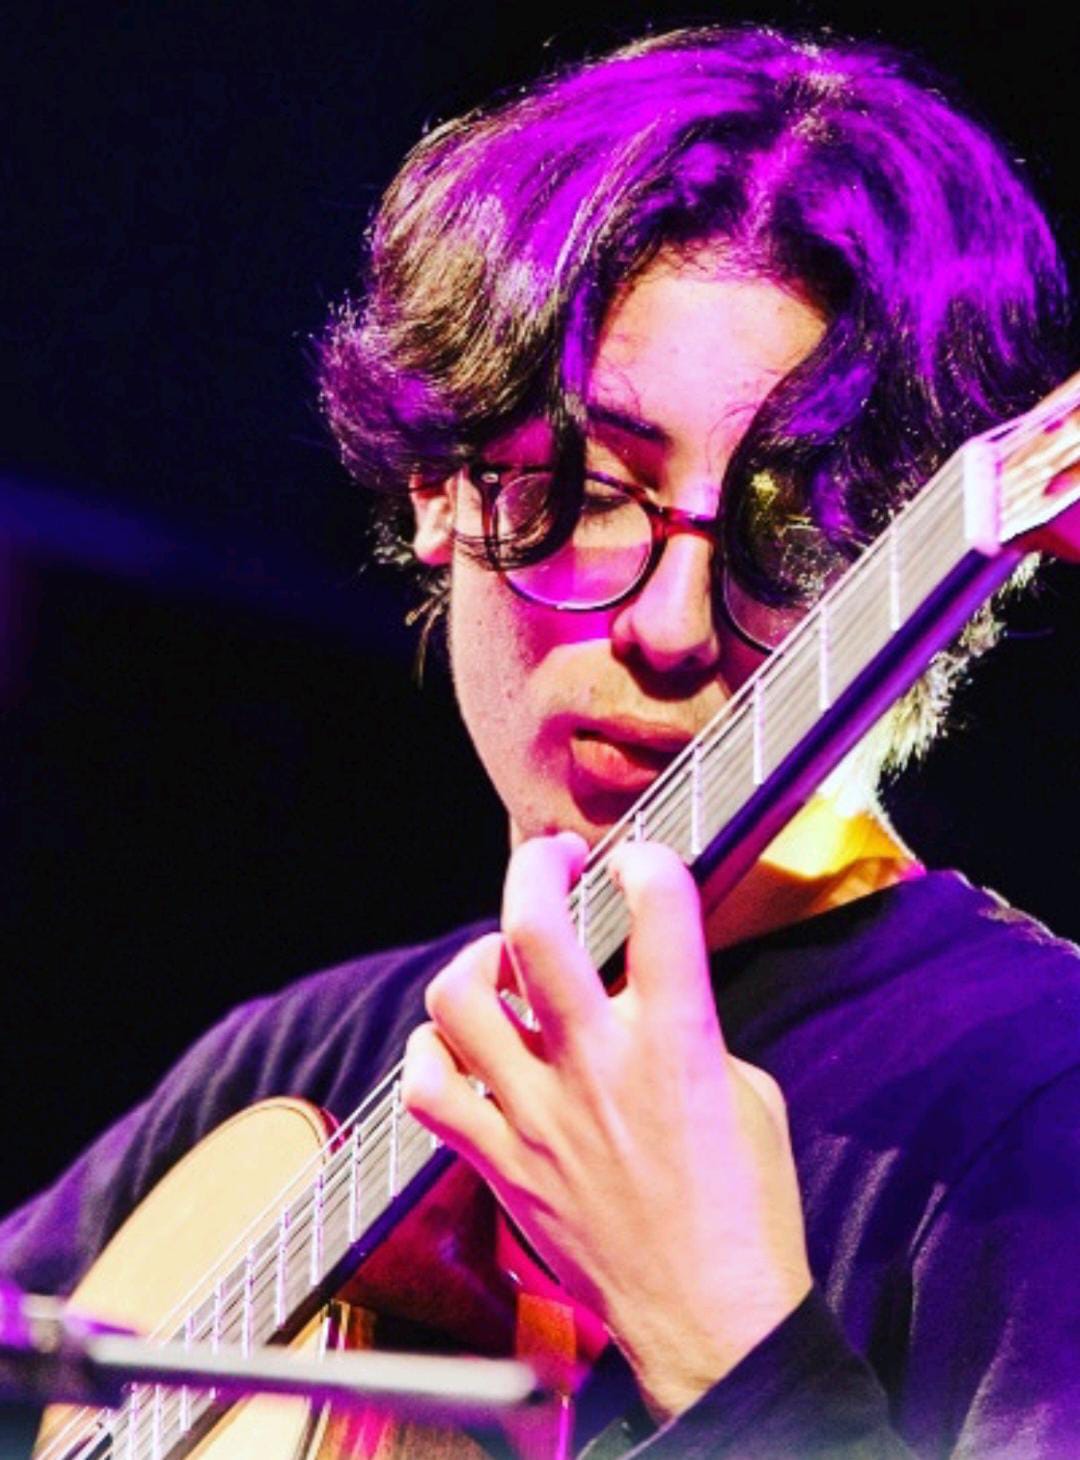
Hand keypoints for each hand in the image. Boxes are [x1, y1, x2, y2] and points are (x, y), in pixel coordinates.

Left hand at [402, 832, 812, 1418]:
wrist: (711, 1321)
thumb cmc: (744, 1209)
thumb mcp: (747, 1092)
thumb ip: (688, 1027)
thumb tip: (642, 996)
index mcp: (678, 1043)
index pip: (659, 908)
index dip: (647, 861)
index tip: (639, 866)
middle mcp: (597, 1067)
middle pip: (534, 930)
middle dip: (537, 866)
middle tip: (553, 860)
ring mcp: (537, 1116)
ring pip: (458, 999)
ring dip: (476, 960)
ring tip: (501, 962)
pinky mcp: (500, 1163)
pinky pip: (428, 1090)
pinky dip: (432, 1053)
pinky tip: (462, 1048)